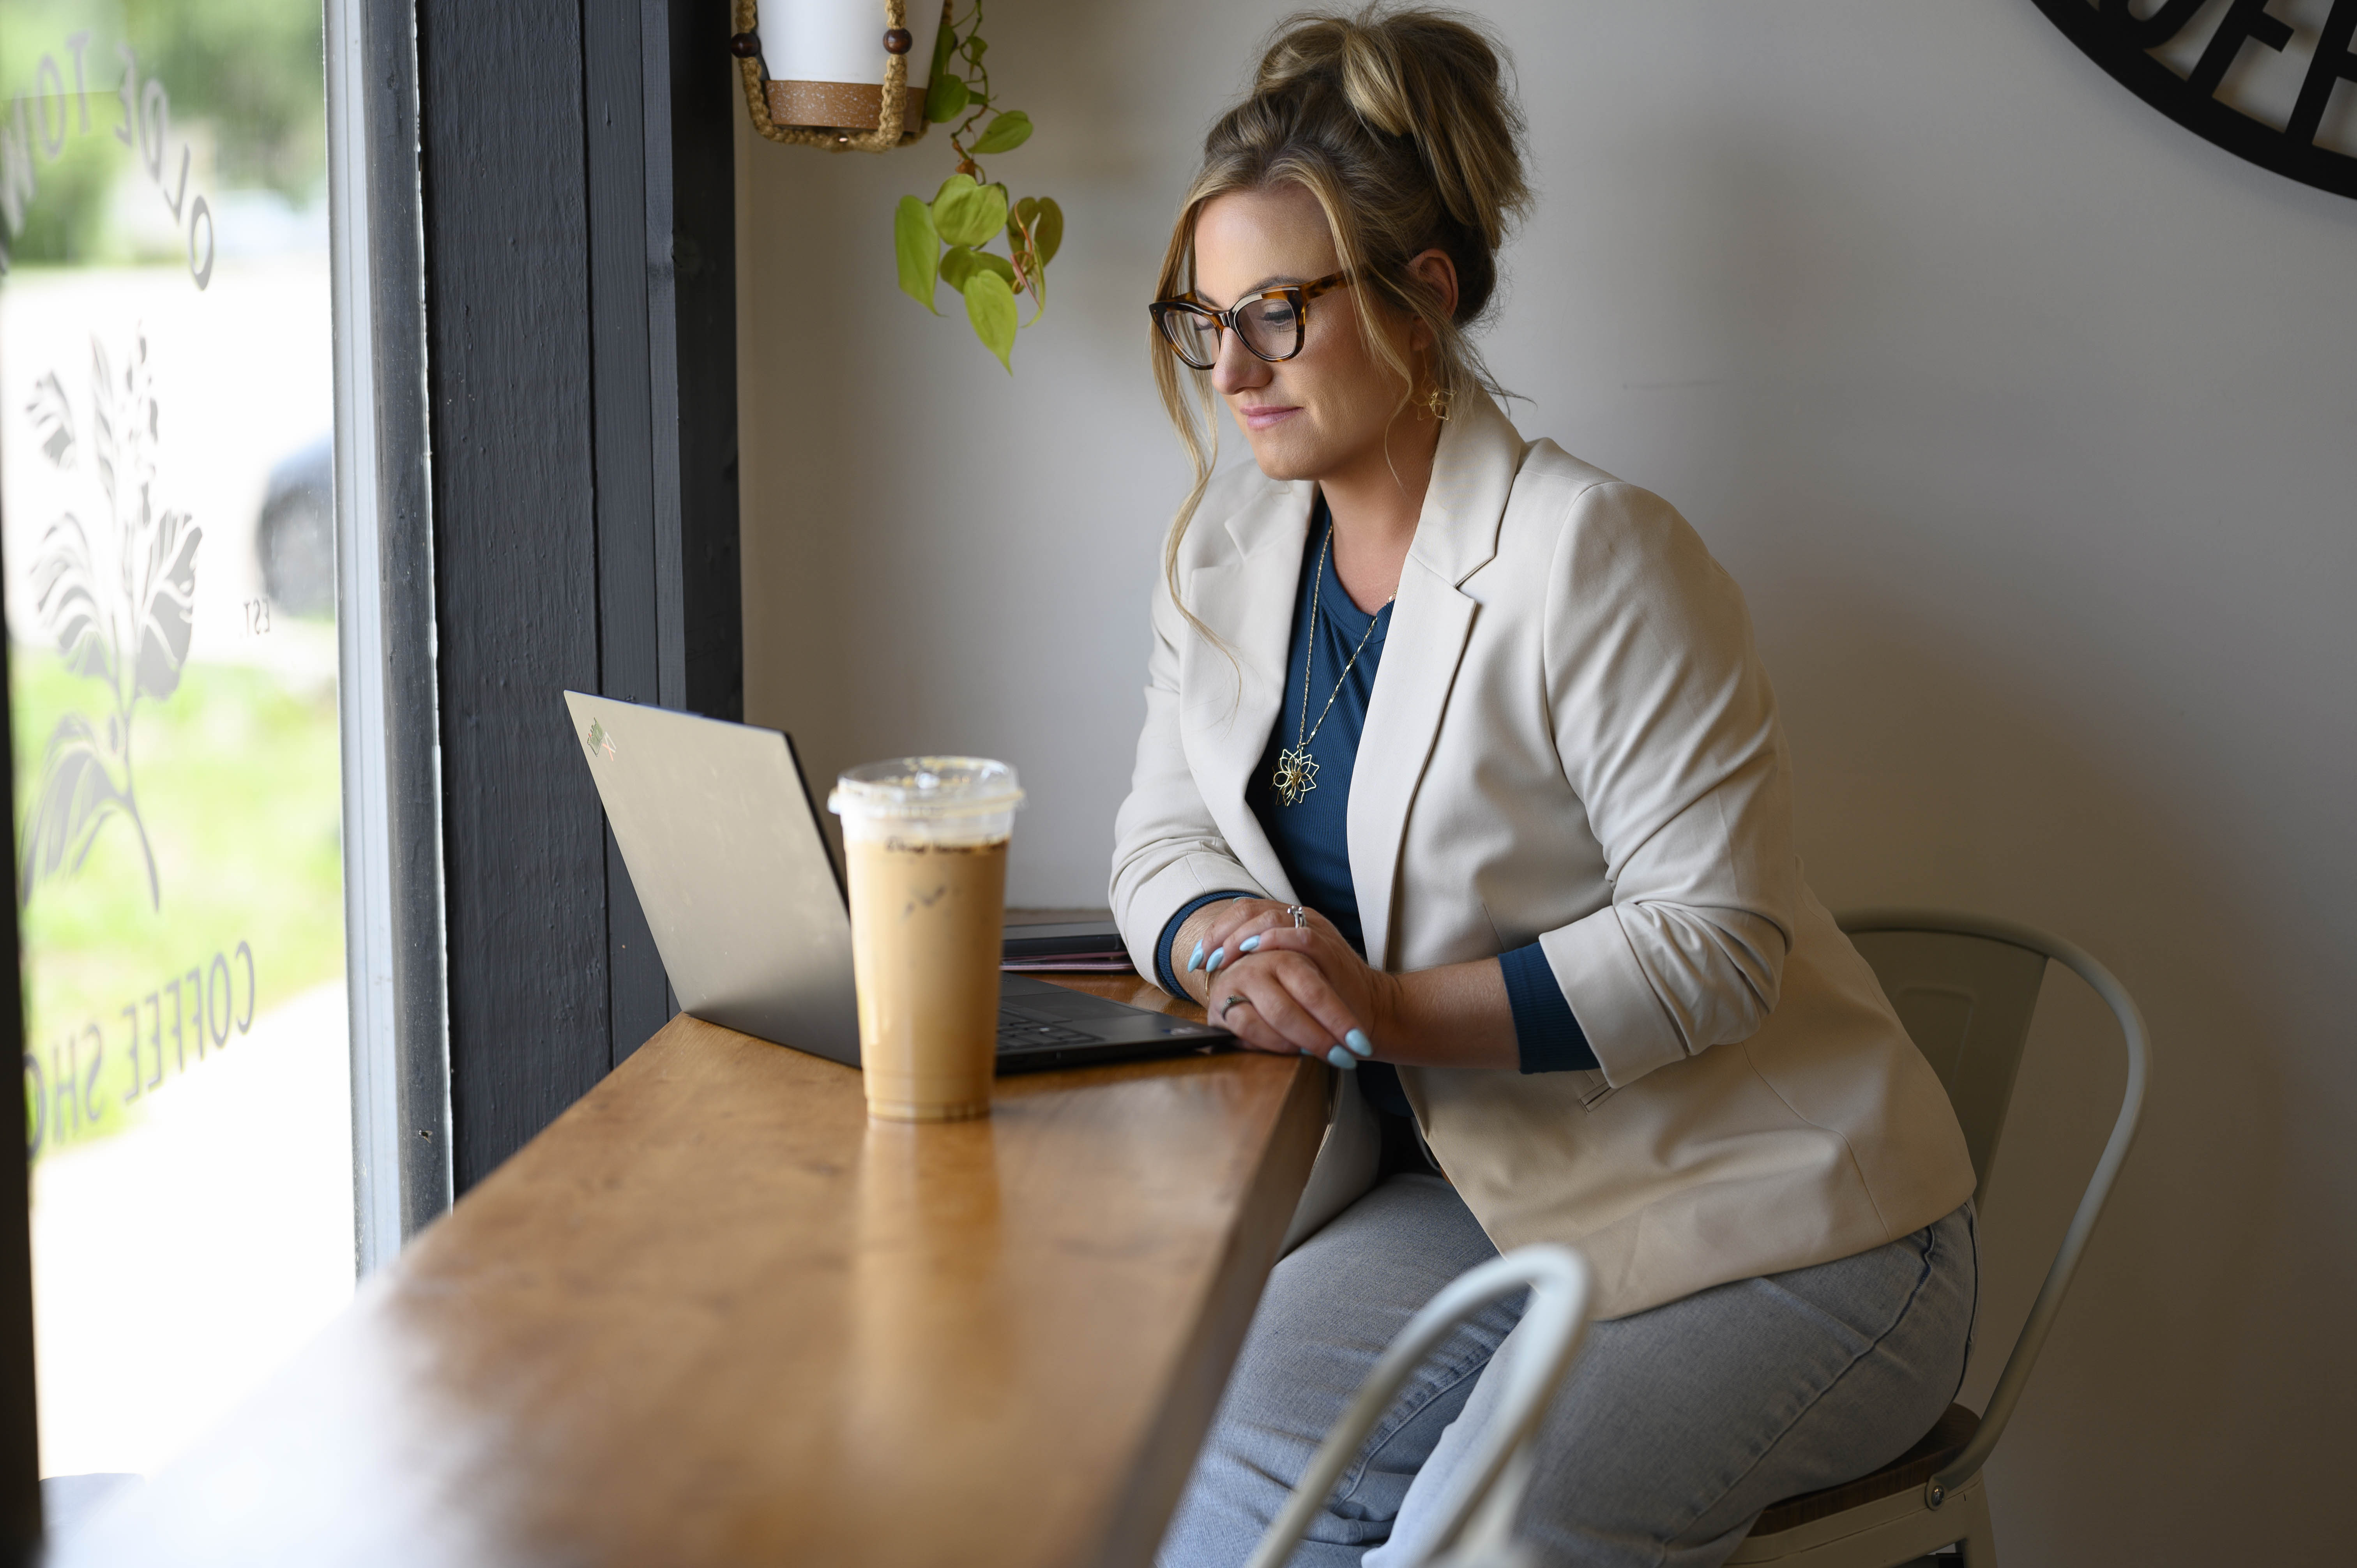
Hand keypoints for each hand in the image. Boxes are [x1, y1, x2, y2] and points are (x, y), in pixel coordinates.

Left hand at [1188, 900, 1388, 1068]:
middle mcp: (1299, 919)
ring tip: (1219, 959)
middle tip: (1203, 960)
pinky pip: (1300, 935)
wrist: (1366, 1011)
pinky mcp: (1330, 949)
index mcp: (1285, 922)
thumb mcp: (1283, 975)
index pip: (1242, 911)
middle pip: (1249, 910)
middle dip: (1220, 934)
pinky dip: (1273, 939)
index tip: (1197, 958)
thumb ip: (1258, 965)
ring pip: (1270, 917)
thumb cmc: (1319, 998)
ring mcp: (1316, 931)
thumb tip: (1217, 970)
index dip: (1215, 931)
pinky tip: (1253, 951)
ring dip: (1239, 937)